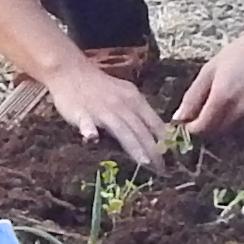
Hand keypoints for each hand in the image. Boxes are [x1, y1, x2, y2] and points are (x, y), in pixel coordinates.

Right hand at [30, 55, 167, 167]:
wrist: (71, 72)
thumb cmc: (101, 87)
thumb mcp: (126, 95)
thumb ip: (139, 114)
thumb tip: (156, 134)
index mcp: (135, 100)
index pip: (154, 123)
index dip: (164, 142)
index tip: (173, 160)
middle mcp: (121, 104)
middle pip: (140, 130)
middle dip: (153, 151)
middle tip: (162, 171)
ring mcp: (101, 109)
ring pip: (121, 129)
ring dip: (134, 145)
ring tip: (144, 162)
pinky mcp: (82, 112)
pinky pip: (86, 122)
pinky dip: (89, 130)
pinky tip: (91, 139)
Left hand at [175, 25, 243, 137]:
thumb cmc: (240, 52)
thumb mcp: (210, 70)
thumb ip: (193, 97)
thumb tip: (178, 119)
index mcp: (222, 97)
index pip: (202, 127)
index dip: (193, 128)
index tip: (189, 123)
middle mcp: (240, 110)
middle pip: (217, 131)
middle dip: (208, 124)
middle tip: (210, 106)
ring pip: (234, 128)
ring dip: (227, 120)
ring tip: (232, 95)